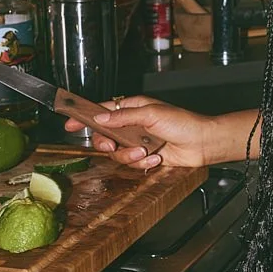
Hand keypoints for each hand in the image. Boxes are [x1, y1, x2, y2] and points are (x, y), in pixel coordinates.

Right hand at [64, 97, 223, 170]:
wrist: (202, 143)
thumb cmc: (182, 123)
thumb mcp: (151, 114)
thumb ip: (123, 116)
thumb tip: (100, 117)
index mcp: (132, 108)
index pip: (102, 111)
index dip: (85, 117)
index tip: (70, 123)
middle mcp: (132, 125)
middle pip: (104, 136)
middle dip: (106, 143)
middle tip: (112, 145)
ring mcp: (138, 141)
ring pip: (117, 153)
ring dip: (130, 155)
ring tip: (146, 152)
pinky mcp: (145, 156)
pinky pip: (132, 163)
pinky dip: (143, 163)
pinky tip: (156, 158)